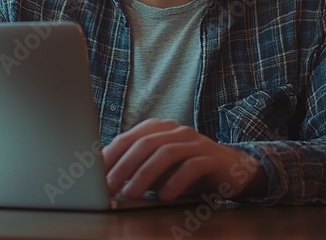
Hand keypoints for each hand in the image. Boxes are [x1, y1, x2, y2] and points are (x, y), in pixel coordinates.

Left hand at [102, 119, 265, 200]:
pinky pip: (191, 166)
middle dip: (123, 167)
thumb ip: (137, 168)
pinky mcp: (211, 158)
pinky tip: (165, 196)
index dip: (110, 157)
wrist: (230, 170)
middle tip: (109, 187)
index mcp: (158, 129)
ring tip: (131, 194)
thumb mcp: (158, 168)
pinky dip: (175, 181)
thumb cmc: (186, 169)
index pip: (128, 138)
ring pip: (165, 153)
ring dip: (144, 174)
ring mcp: (195, 142)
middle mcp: (176, 131)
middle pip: (144, 144)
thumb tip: (106, 182)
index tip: (95, 176)